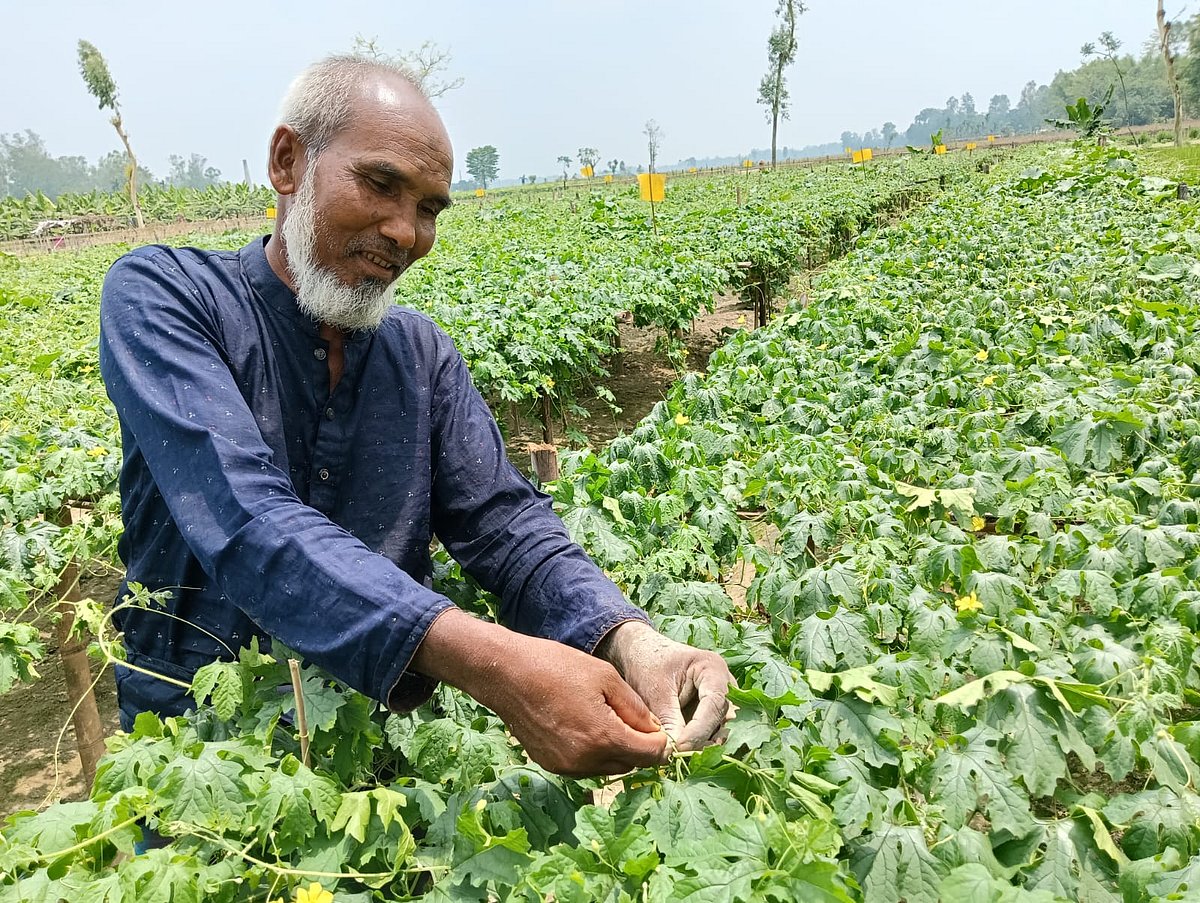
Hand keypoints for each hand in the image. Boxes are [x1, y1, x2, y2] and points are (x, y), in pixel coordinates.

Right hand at [410, 609, 667, 775]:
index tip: (656, 727)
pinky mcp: (550, 765)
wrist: (507, 675)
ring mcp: (565, 766)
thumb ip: (634, 708)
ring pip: (607, 768)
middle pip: (631, 764)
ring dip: (615, 751)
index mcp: (604, 738)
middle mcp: (585, 761)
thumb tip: (653, 730)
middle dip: (638, 746)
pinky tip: (582, 725)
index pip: (651, 755)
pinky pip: (584, 767)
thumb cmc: (556, 667)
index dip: (660, 741)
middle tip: (632, 719)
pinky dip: (592, 753)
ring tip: (605, 718)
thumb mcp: (605, 677)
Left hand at [596, 620, 734, 751]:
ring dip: (703, 746)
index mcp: (713, 669)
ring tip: (678, 755)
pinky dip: (700, 745)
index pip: (715, 704)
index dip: (700, 729)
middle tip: (679, 755)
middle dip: (705, 740)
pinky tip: (682, 753)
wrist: (642, 656)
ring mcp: (722, 700)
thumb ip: (668, 720)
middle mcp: (725, 685)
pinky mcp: (713, 714)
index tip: (679, 747)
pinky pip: (714, 734)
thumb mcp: (655, 692)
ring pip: (722, 730)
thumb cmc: (648, 665)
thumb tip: (673, 753)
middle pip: (725, 720)